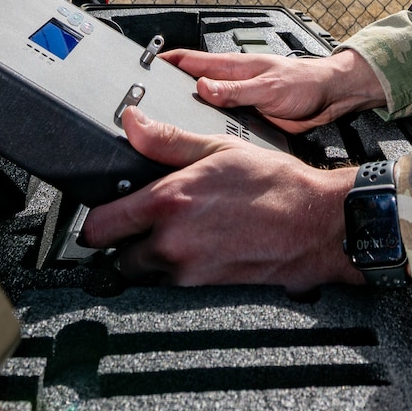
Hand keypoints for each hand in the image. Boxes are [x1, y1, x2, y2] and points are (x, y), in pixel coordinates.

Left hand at [78, 107, 362, 289]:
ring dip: (150, 257)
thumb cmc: (275, 184)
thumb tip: (133, 123)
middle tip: (144, 221)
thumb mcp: (218, 148)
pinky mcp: (204, 287)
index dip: (96, 220)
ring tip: (177, 231)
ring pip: (144, 272)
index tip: (104, 213)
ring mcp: (188, 271)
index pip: (100, 227)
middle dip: (125, 241)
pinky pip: (172, 281)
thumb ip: (167, 140)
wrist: (316, 223)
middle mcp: (172, 243)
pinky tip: (199, 244)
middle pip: (117, 256)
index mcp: (169, 203)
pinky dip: (176, 267)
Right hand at [162, 47, 386, 133]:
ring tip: (160, 127)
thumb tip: (203, 87)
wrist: (330, 98)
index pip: (187, 60)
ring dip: (184, 113)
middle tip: (141, 105)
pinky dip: (204, 128)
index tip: (139, 67)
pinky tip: (195, 144)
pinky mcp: (245, 118)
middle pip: (188, 84)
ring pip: (201, 105)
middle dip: (165, 91)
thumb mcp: (268, 88)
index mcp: (232, 67)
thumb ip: (236, 89)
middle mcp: (230, 82)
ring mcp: (236, 100)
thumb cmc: (305, 83)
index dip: (162, 62)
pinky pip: (217, 122)